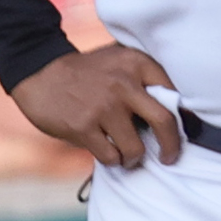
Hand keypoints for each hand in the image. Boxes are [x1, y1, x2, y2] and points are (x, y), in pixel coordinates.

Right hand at [8, 44, 182, 169]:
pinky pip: (109, 156)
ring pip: (135, 147)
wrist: (39, 72)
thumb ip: (142, 78)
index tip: (179, 130)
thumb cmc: (84, 72)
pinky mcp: (83, 127)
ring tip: (127, 157)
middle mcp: (124, 84)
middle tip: (169, 157)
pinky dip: (112, 160)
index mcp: (137, 64)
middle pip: (164, 122)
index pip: (173, 94)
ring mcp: (103, 107)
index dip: (181, 117)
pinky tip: (107, 154)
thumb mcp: (117, 61)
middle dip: (171, 146)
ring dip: (133, 157)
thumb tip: (172, 109)